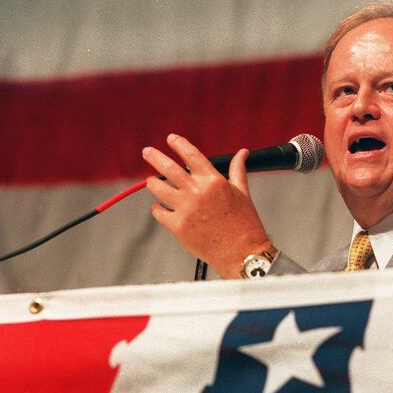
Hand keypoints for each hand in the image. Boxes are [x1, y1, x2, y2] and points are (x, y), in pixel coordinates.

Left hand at [142, 134, 271, 277]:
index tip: (171, 139)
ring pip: (158, 188)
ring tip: (151, 181)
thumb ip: (237, 170)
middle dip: (154, 157)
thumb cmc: (245, 224)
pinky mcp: (178, 226)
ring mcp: (186, 209)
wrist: (242, 252)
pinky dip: (157, 208)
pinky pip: (159, 212)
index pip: (191, 155)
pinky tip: (160, 207)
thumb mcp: (242, 192)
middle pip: (168, 167)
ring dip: (152, 183)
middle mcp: (198, 192)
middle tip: (147, 152)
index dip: (178, 144)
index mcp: (214, 181)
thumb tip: (242, 153)